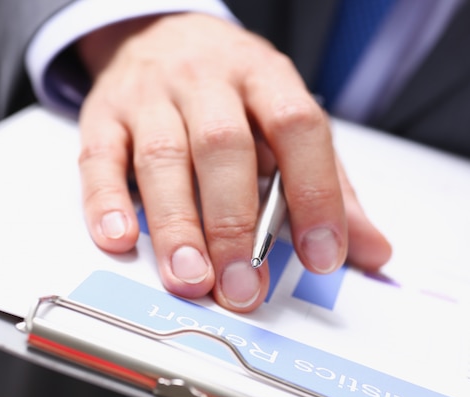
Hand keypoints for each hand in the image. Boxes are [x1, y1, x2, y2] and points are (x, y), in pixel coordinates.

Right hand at [76, 13, 390, 311]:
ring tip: (191, 278)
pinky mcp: (104, 116)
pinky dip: (107, 202)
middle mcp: (207, 81)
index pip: (297, 126)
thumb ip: (329, 184)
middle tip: (243, 286)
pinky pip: (99, 158)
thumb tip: (370, 249)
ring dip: (177, 225)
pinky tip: (120, 239)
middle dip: (234, 224)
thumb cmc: (230, 90)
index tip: (321, 254)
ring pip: (163, 158)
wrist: (161, 36)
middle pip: (223, 148)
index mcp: (264, 77)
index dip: (314, 192)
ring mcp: (151, 97)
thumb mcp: (284, 120)